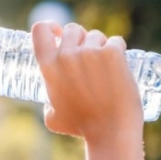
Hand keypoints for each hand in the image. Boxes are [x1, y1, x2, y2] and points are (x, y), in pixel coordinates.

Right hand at [31, 21, 143, 145]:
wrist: (110, 132)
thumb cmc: (81, 127)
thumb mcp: (52, 117)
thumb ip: (48, 103)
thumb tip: (51, 102)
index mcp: (48, 66)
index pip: (40, 30)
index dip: (50, 27)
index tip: (58, 32)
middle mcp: (66, 55)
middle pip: (72, 29)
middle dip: (80, 38)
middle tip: (89, 56)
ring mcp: (90, 52)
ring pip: (96, 35)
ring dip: (100, 45)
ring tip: (106, 67)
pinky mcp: (113, 53)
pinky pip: (116, 41)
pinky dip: (118, 50)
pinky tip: (120, 64)